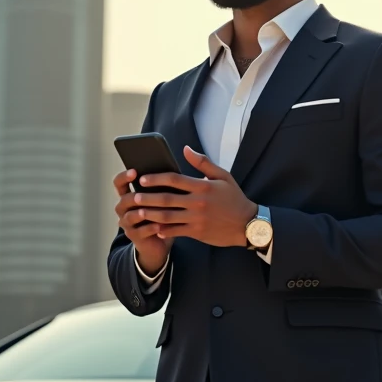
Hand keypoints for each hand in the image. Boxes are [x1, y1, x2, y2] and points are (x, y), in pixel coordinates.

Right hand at [113, 168, 173, 274]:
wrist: (160, 240)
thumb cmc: (161, 214)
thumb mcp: (161, 200)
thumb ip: (161, 188)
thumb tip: (172, 172)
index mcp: (129, 195)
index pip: (119, 183)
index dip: (124, 177)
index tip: (134, 171)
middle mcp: (125, 209)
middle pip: (123, 200)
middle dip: (133, 197)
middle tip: (140, 195)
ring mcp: (128, 224)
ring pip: (129, 217)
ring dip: (140, 213)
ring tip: (148, 211)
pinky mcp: (134, 236)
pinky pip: (139, 232)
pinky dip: (149, 228)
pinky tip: (159, 226)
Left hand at [134, 145, 256, 247]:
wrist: (247, 224)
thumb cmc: (234, 198)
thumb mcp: (223, 176)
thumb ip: (203, 163)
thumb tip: (185, 149)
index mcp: (202, 186)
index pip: (174, 179)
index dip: (156, 178)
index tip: (142, 179)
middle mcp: (198, 202)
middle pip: (166, 199)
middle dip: (147, 198)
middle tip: (133, 196)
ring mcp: (196, 219)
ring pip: (167, 216)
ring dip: (150, 214)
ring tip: (137, 212)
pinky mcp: (197, 232)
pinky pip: (175, 231)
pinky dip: (163, 230)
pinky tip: (153, 228)